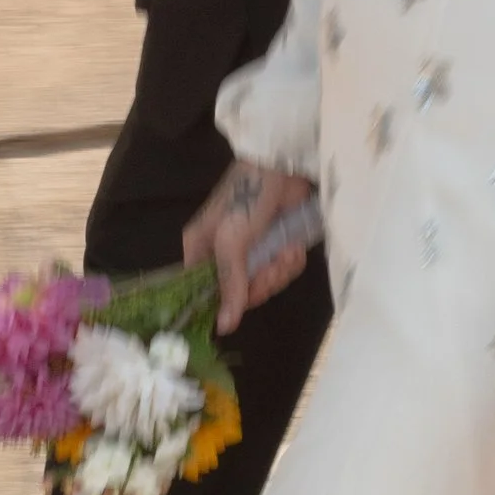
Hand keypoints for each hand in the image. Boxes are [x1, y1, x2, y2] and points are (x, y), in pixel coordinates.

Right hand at [183, 160, 314, 334]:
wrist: (283, 166)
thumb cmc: (248, 199)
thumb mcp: (231, 242)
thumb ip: (229, 284)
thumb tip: (223, 327)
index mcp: (200, 251)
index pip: (207, 293)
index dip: (228, 301)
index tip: (246, 295)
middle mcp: (222, 255)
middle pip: (241, 293)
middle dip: (263, 281)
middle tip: (273, 264)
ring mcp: (251, 252)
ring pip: (265, 283)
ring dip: (280, 271)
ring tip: (287, 250)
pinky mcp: (275, 246)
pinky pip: (282, 270)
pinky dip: (291, 261)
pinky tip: (295, 247)